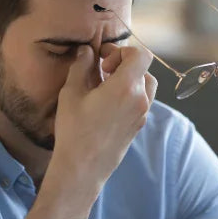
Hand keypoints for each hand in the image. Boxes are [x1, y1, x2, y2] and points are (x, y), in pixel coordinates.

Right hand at [50, 44, 156, 188]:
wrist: (83, 167)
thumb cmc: (75, 130)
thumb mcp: (72, 93)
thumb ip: (81, 66)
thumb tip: (87, 51)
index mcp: (127, 87)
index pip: (141, 55)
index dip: (122, 51)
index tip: (104, 61)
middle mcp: (141, 99)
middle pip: (144, 70)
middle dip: (124, 64)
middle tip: (102, 71)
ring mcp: (142, 115)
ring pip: (146, 86)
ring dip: (130, 80)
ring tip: (106, 86)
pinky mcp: (138, 126)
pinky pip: (142, 102)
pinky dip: (130, 95)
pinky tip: (108, 103)